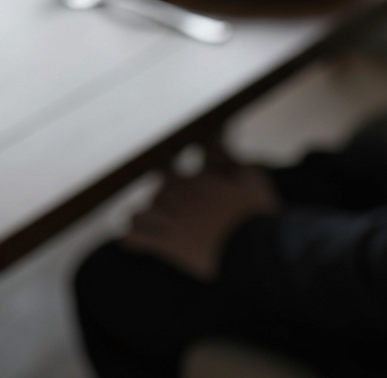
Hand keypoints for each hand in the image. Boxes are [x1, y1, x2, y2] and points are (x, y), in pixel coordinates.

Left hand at [122, 164, 278, 280]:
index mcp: (197, 178)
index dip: (178, 162)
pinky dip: (132, 240)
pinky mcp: (168, 244)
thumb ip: (229, 157)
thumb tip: (215, 137)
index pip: (184, 162)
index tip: (175, 165)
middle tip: (163, 194)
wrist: (254, 248)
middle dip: (162, 189)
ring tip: (140, 220)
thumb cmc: (258, 213)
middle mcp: (178, 194)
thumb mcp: (251, 177)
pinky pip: (139, 239)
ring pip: (141, 212)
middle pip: (159, 184)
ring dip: (142, 216)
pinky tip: (128, 241)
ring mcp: (170, 218)